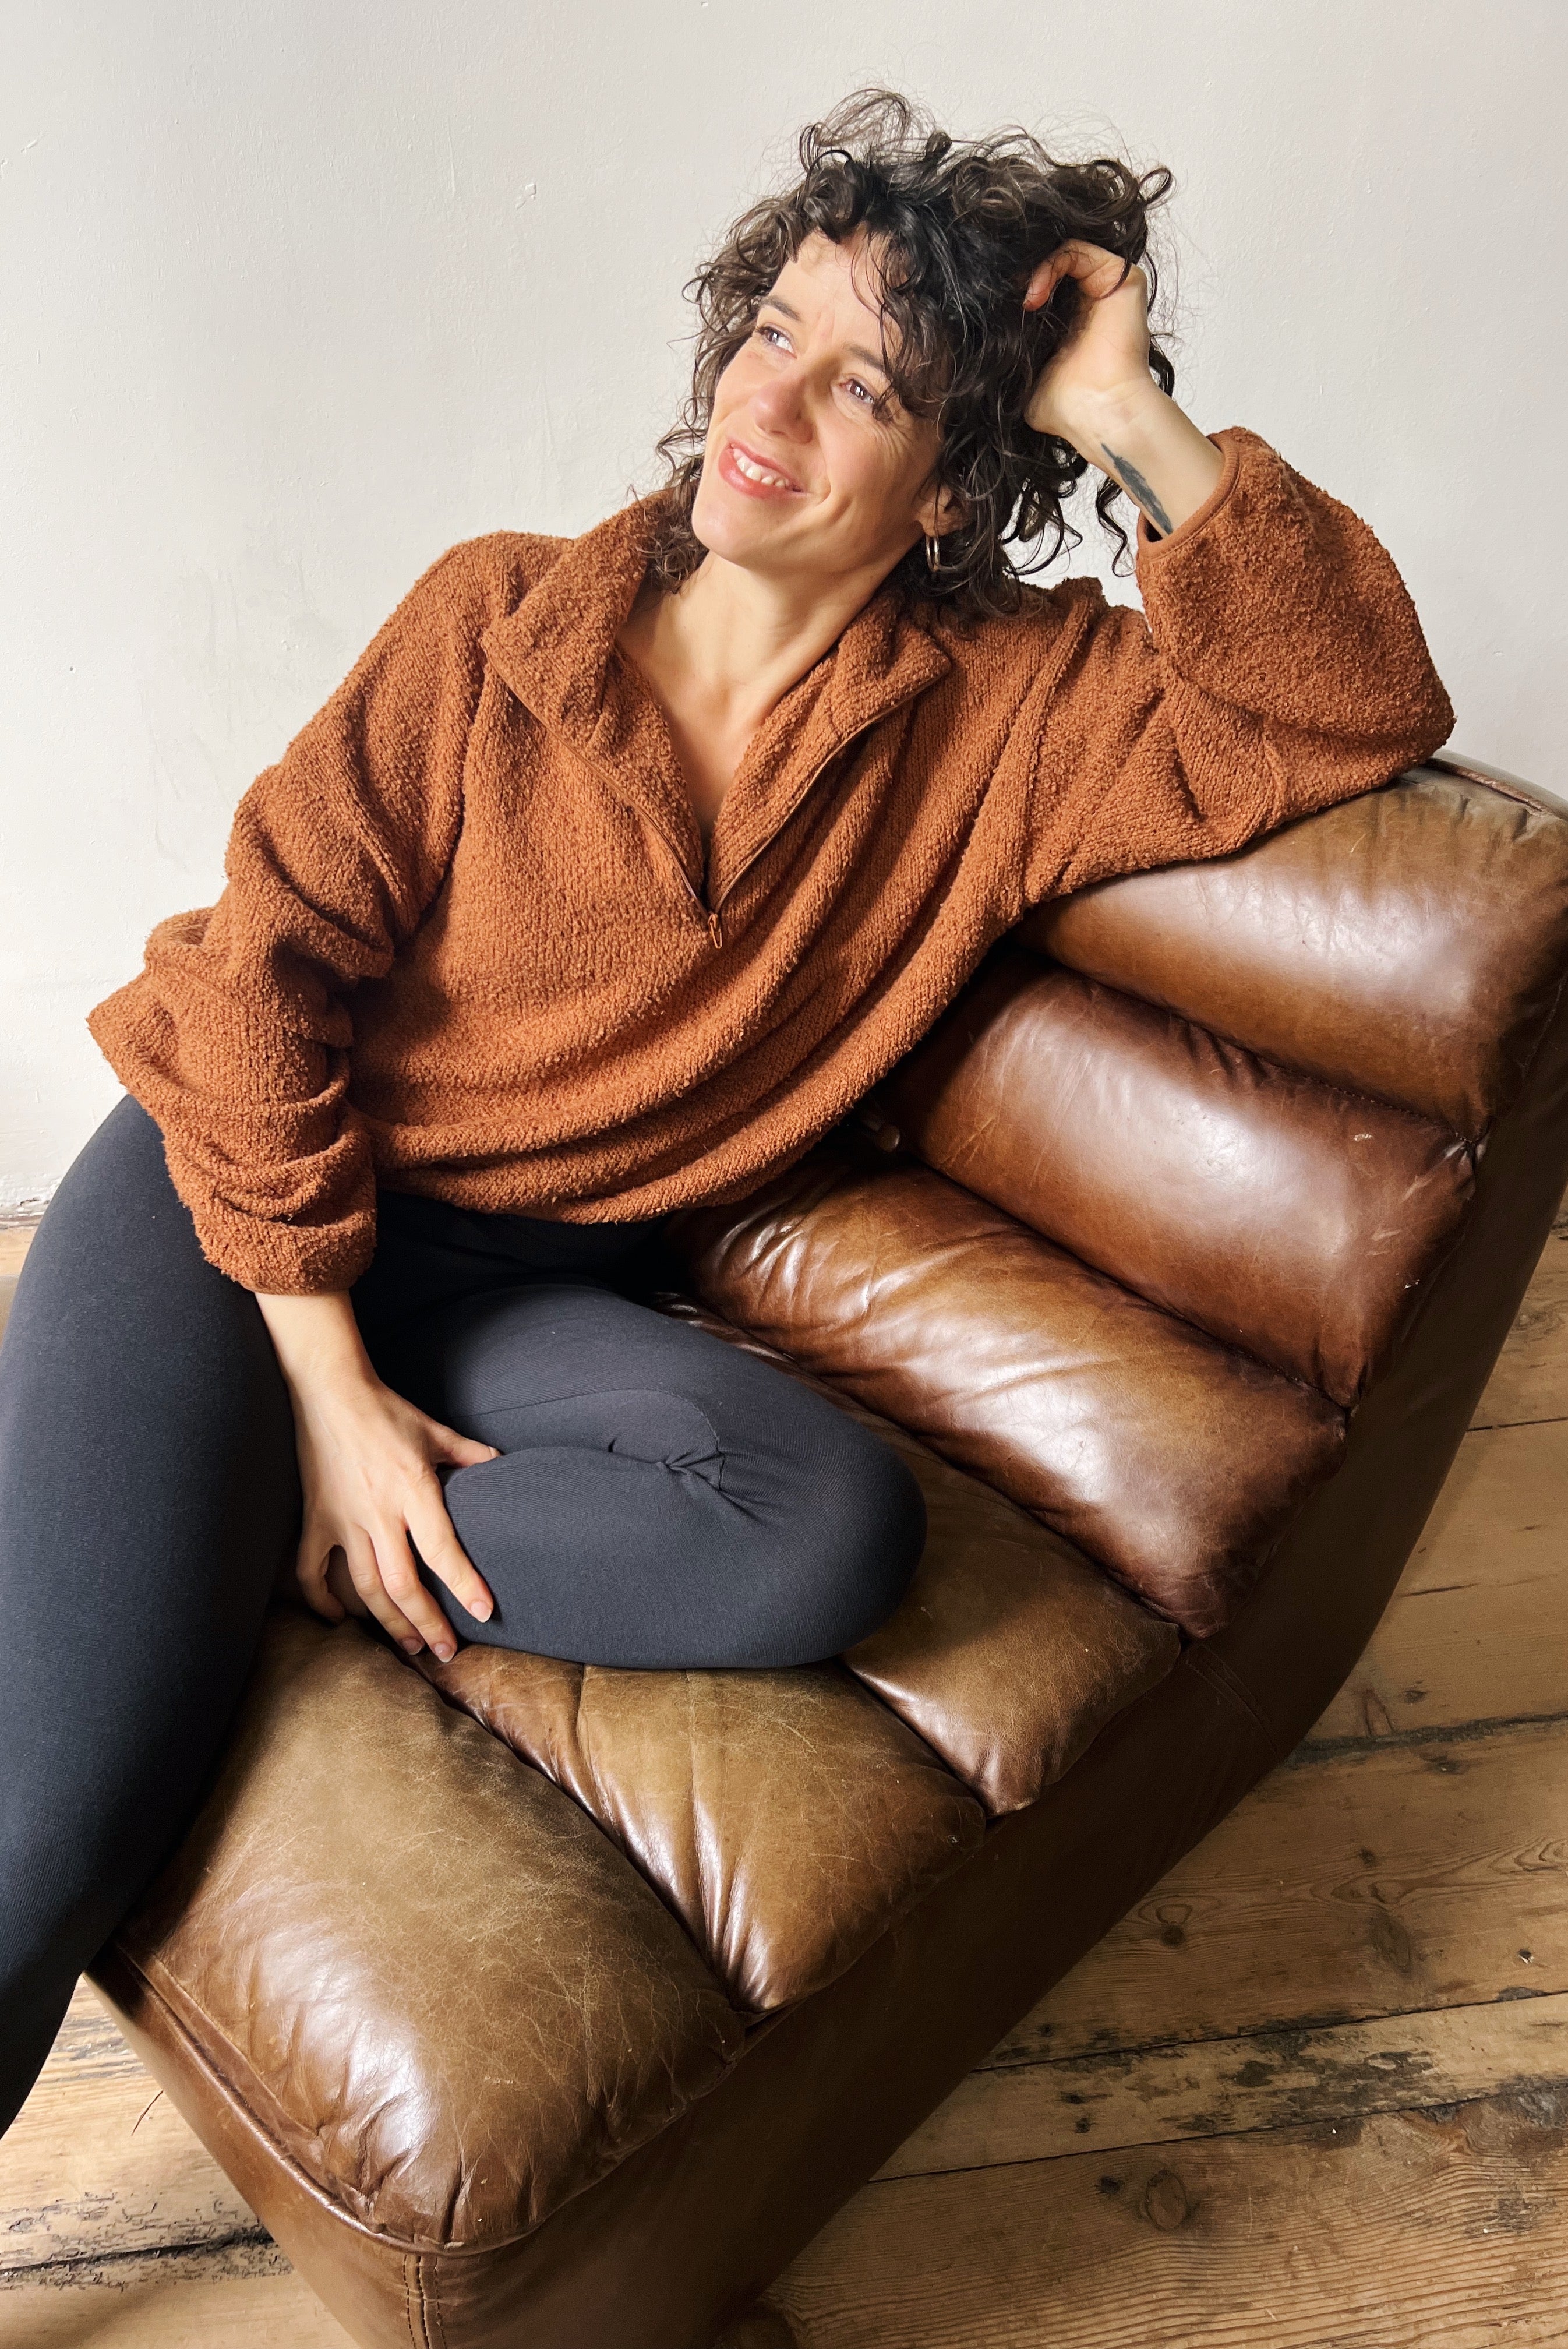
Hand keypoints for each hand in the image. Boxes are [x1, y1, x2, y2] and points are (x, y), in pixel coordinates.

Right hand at [258, 1290, 497, 1660]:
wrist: (329, 1390)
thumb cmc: (387, 1410)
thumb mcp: (436, 1431)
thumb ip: (471, 1455)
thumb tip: (503, 1466)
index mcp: (413, 1489)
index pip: (443, 1549)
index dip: (465, 1585)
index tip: (484, 1614)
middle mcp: (378, 1512)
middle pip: (402, 1584)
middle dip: (427, 1623)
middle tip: (446, 1652)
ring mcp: (343, 1519)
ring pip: (364, 1587)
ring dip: (388, 1623)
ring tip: (411, 1646)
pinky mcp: (315, 1519)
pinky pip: (313, 1571)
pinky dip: (323, 1601)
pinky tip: (341, 1620)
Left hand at [1021, 238, 1222, 538]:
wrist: (1098, 411)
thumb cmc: (1062, 404)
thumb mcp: (1020, 373)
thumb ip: (1006, 347)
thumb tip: (967, 334)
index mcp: (1069, 320)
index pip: (1038, 283)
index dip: (1012, 287)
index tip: (991, 305)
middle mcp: (1090, 300)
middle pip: (1050, 262)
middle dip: (1020, 273)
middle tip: (1000, 295)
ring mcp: (1106, 287)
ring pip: (1062, 252)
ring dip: (1033, 269)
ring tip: (1021, 302)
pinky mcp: (1123, 278)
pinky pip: (1078, 250)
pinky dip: (1050, 264)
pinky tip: (1033, 297)